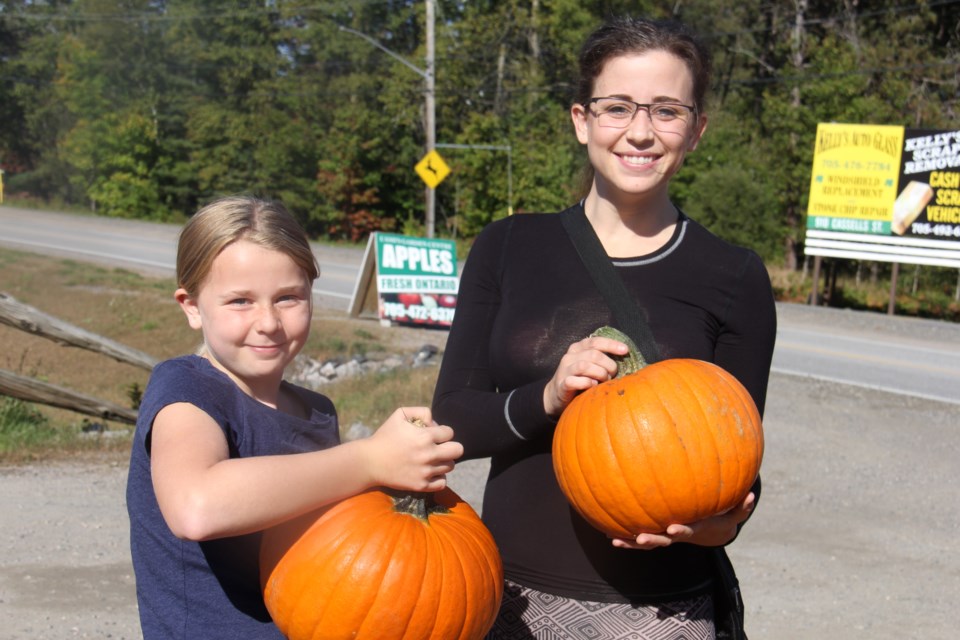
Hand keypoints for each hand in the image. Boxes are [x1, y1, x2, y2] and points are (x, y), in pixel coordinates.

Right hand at [363, 407, 463, 492]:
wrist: (369, 462)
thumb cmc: (385, 436)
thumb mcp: (400, 414)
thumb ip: (421, 412)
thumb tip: (435, 423)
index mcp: (424, 436)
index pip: (450, 432)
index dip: (443, 432)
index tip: (434, 435)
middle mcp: (428, 454)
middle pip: (458, 450)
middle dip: (450, 446)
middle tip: (439, 448)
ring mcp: (425, 471)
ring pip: (450, 466)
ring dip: (443, 461)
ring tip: (431, 459)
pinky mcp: (421, 485)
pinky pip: (442, 482)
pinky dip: (439, 477)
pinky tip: (429, 471)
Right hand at [543, 334, 628, 415]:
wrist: (556, 394)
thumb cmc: (579, 378)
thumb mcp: (589, 365)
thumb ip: (600, 359)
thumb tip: (623, 357)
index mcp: (578, 348)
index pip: (596, 342)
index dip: (611, 345)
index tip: (625, 350)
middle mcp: (570, 356)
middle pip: (594, 354)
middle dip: (608, 365)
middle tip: (612, 375)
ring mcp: (564, 370)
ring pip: (584, 366)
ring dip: (599, 374)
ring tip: (604, 381)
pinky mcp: (561, 384)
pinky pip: (574, 381)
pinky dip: (587, 383)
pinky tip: (593, 386)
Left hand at [610, 493, 756, 549]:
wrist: (710, 533)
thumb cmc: (720, 516)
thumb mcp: (734, 513)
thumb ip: (742, 507)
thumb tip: (752, 496)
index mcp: (694, 529)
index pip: (687, 531)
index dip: (680, 530)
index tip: (673, 528)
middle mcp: (677, 535)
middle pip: (663, 541)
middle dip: (653, 541)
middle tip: (641, 538)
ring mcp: (665, 536)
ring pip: (647, 543)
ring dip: (631, 543)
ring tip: (614, 540)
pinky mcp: (657, 533)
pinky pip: (638, 537)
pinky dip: (625, 536)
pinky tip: (607, 530)